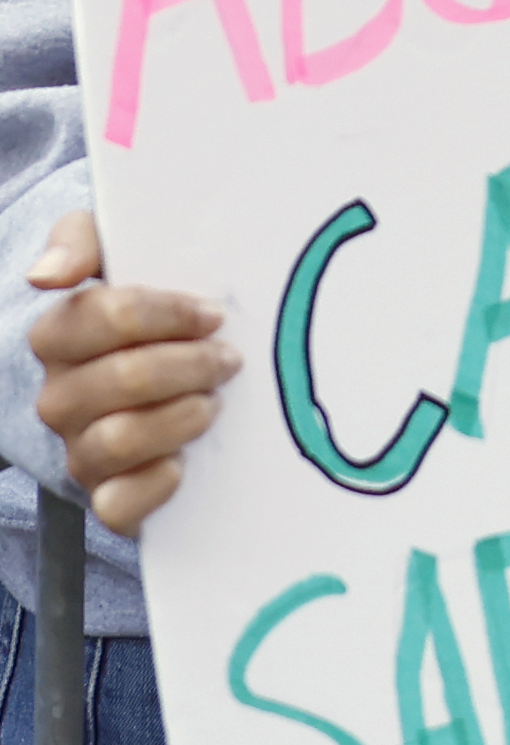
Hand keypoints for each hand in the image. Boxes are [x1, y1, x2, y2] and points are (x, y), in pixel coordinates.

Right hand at [27, 212, 231, 533]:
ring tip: (214, 400)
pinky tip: (185, 460)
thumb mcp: (113, 250)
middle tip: (228, 358)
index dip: (166, 313)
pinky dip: (156, 484)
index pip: (101, 316)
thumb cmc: (142, 305)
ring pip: (119, 439)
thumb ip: (79, 240)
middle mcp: (59, 397)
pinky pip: (118, 504)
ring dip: (181, 416)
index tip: (211, 314)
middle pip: (122, 378)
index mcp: (57, 335)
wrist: (154, 364)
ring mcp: (79, 449)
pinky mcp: (106, 495)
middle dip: (190, 364)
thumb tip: (47, 275)